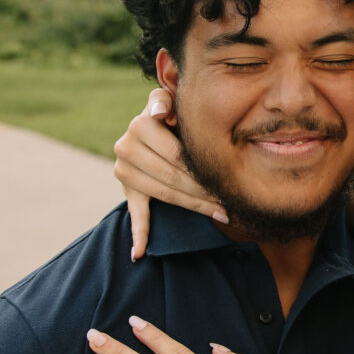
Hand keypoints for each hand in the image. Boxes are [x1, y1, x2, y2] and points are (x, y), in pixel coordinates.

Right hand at [114, 87, 227, 260]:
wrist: (152, 130)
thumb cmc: (172, 117)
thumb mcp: (169, 103)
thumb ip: (165, 100)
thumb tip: (159, 111)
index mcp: (139, 125)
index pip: (176, 155)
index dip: (201, 170)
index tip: (225, 181)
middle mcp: (126, 147)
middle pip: (172, 177)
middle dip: (203, 191)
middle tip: (229, 202)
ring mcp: (124, 171)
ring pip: (164, 195)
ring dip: (194, 208)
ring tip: (221, 214)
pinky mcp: (126, 190)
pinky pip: (135, 215)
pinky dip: (138, 236)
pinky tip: (139, 254)